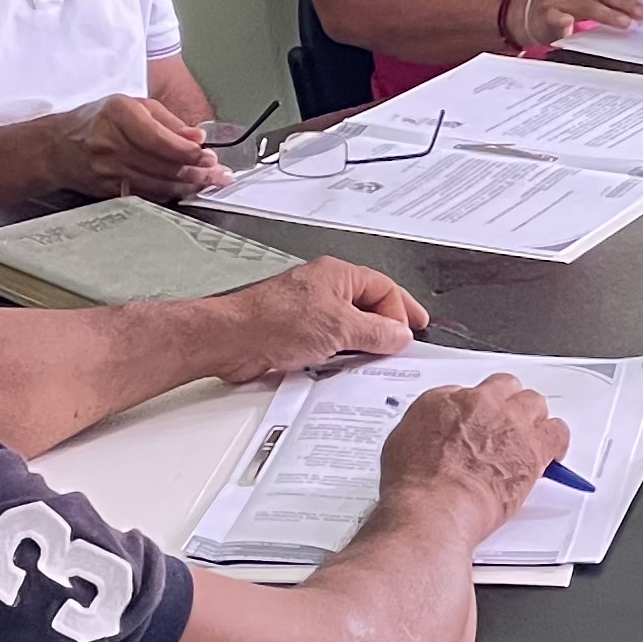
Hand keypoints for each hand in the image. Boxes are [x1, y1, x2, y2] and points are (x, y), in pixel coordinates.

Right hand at [59, 93, 226, 199]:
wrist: (56, 147)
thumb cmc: (96, 121)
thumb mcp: (131, 105)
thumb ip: (167, 120)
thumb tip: (197, 136)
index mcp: (118, 116)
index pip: (160, 139)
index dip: (188, 151)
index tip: (209, 155)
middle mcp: (111, 144)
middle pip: (163, 165)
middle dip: (197, 171)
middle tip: (219, 174)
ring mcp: (108, 171)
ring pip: (158, 184)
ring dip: (189, 185)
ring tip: (210, 182)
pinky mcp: (109, 190)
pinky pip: (147, 195)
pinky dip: (170, 194)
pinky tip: (186, 190)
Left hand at [200, 256, 428, 378]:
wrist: (231, 340)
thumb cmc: (272, 321)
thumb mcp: (339, 327)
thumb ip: (376, 332)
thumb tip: (399, 335)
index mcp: (338, 275)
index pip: (384, 288)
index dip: (401, 311)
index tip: (411, 334)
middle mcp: (324, 289)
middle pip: (368, 306)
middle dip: (385, 328)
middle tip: (400, 347)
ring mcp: (309, 311)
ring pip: (349, 326)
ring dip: (361, 343)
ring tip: (372, 359)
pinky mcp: (296, 332)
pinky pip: (330, 341)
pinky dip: (341, 354)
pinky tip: (343, 367)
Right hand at [377, 371, 569, 532]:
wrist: (434, 508)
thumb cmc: (413, 487)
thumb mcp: (401, 444)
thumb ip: (426, 428)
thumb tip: (435, 434)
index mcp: (444, 399)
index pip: (469, 391)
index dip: (477, 410)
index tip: (478, 423)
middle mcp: (479, 402)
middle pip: (506, 388)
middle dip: (507, 406)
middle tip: (504, 428)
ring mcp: (510, 421)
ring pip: (534, 403)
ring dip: (531, 420)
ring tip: (527, 440)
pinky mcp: (533, 446)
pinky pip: (557, 431)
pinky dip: (555, 441)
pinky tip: (549, 454)